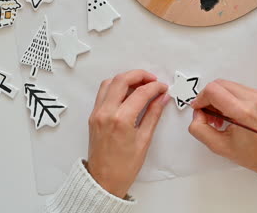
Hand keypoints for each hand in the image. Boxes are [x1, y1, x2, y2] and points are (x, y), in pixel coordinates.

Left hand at [87, 70, 169, 197]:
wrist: (103, 181)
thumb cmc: (124, 166)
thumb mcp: (144, 140)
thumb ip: (153, 115)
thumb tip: (162, 98)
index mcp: (121, 120)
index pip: (141, 93)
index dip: (155, 87)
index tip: (163, 88)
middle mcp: (106, 113)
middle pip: (122, 80)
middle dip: (139, 75)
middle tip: (152, 80)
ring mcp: (97, 113)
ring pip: (109, 83)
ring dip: (126, 79)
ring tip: (140, 85)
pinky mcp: (93, 116)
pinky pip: (103, 92)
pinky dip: (116, 87)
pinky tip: (127, 93)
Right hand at [189, 79, 256, 174]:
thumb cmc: (254, 154)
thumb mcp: (219, 146)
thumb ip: (200, 129)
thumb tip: (197, 115)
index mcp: (243, 112)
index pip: (213, 91)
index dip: (200, 98)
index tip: (197, 109)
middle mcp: (252, 100)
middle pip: (219, 84)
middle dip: (207, 98)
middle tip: (207, 114)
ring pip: (227, 85)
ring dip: (217, 98)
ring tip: (218, 117)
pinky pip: (236, 89)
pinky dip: (227, 98)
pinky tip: (228, 114)